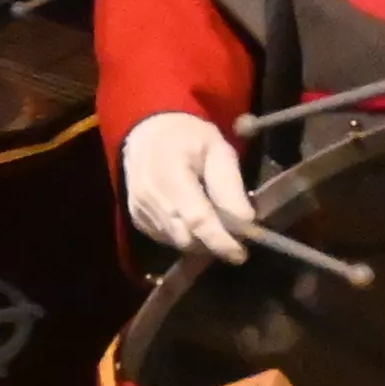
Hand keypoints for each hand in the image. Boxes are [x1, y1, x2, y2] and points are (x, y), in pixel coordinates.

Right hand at [122, 112, 261, 263]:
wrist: (146, 132)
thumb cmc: (187, 136)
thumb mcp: (217, 148)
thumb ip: (229, 185)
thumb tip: (246, 222)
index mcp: (171, 175)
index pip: (197, 219)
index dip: (221, 241)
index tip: (241, 254)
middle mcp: (150, 198)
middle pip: (186, 238)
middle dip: (213, 243)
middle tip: (234, 238)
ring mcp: (140, 210)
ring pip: (177, 242)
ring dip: (200, 241)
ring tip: (216, 226)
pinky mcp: (137, 218)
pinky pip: (165, 238)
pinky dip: (184, 236)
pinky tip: (193, 221)